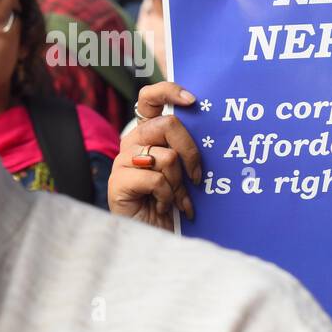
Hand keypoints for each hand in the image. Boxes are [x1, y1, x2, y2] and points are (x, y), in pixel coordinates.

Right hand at [107, 81, 200, 229]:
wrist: (154, 240)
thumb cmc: (172, 204)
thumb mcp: (184, 172)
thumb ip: (187, 149)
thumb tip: (213, 130)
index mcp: (147, 134)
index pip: (149, 98)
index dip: (168, 91)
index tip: (192, 100)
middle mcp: (132, 142)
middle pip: (167, 124)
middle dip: (191, 152)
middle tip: (197, 177)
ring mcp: (123, 161)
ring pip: (167, 156)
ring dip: (179, 184)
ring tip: (174, 200)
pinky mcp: (118, 182)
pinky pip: (156, 179)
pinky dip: (166, 198)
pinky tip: (161, 208)